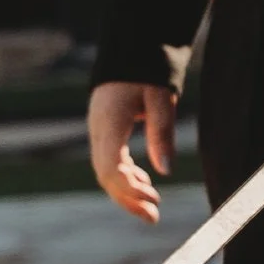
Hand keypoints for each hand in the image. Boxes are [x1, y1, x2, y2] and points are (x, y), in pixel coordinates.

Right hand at [88, 78, 174, 222]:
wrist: (132, 46)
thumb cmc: (147, 69)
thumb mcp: (161, 97)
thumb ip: (162, 132)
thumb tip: (166, 171)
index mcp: (108, 121)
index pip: (109, 167)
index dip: (128, 189)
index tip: (153, 197)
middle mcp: (98, 129)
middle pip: (105, 175)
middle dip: (128, 199)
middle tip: (154, 217)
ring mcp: (99, 130)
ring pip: (106, 171)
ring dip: (127, 191)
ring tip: (152, 208)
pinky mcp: (105, 130)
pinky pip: (110, 161)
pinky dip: (127, 176)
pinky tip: (145, 183)